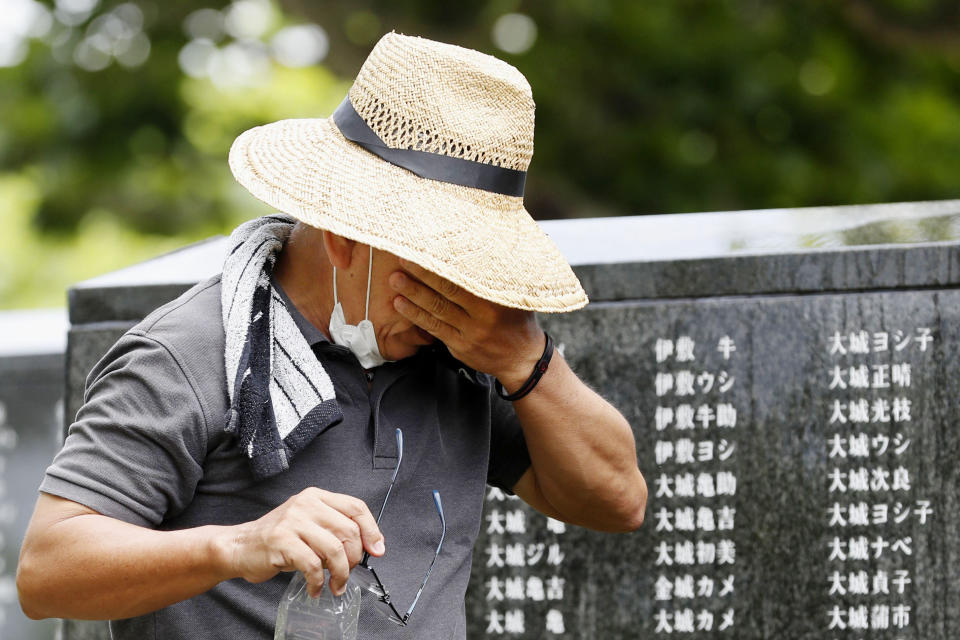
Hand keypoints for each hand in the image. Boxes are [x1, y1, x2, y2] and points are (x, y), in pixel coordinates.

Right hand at [227, 488, 383, 596]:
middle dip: (354, 558)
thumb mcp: (310, 524)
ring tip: (335, 585)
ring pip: (334, 549)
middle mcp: (306, 503)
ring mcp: (293, 521)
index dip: (372, 530)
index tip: (377, 549)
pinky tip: (316, 588)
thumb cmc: (279, 539)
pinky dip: (318, 582)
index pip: (356, 507)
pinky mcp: (281, 541)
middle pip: (349, 530)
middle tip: (347, 572)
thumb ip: (335, 529)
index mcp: (316, 496)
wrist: (240, 546)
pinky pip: (313, 565)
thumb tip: (370, 546)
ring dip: (340, 573)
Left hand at [389, 259, 545, 391]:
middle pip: (448, 290)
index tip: (427, 248)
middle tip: (403, 258)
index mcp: (497, 298)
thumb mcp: (516, 296)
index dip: (445, 263)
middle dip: (423, 274)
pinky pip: (434, 327)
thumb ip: (499, 277)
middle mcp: (483, 315)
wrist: (522, 359)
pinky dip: (416, 315)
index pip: (466, 277)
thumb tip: (486, 247)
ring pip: (437, 309)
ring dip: (414, 293)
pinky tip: (401, 304)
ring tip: (395, 279)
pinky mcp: (460, 345)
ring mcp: (470, 332)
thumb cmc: (518, 321)